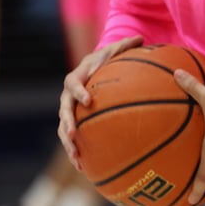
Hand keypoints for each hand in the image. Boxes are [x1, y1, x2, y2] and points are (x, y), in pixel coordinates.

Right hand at [58, 35, 144, 170]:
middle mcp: (69, 96)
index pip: (73, 83)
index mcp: (77, 77)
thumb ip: (125, 46)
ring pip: (64, 129)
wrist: (93, 68)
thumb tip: (141, 37)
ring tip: (77, 159)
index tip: (88, 100)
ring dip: (68, 144)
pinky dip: (77, 152)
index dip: (78, 91)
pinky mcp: (75, 122)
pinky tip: (85, 168)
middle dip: (67, 124)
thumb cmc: (106, 59)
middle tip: (73, 135)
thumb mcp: (115, 50)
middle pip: (63, 111)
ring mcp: (70, 111)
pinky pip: (74, 139)